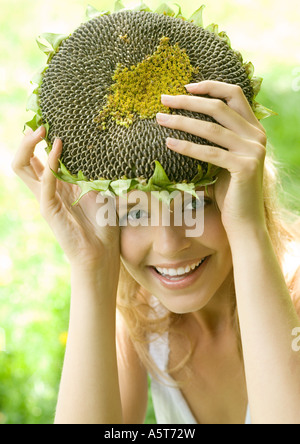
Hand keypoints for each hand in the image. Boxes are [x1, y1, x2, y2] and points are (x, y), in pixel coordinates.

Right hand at [12, 127, 119, 270]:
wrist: (102, 252)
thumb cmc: (103, 224)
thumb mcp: (98, 189)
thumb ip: (90, 172)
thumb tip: (97, 148)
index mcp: (57, 185)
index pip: (36, 158)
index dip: (36, 140)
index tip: (49, 121)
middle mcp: (47, 189)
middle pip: (23, 160)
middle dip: (27, 140)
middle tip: (41, 124)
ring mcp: (46, 198)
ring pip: (21, 167)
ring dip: (28, 146)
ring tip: (41, 130)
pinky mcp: (49, 209)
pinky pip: (44, 182)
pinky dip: (50, 163)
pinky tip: (58, 147)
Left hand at [157, 81, 267, 236]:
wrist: (243, 220)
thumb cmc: (229, 190)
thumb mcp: (224, 158)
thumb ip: (216, 139)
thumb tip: (184, 118)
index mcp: (254, 129)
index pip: (235, 94)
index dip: (210, 86)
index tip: (185, 87)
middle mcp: (257, 136)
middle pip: (219, 107)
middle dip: (188, 101)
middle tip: (163, 99)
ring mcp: (253, 151)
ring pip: (211, 128)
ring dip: (181, 121)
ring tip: (159, 119)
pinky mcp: (245, 167)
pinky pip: (209, 153)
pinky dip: (187, 147)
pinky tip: (168, 143)